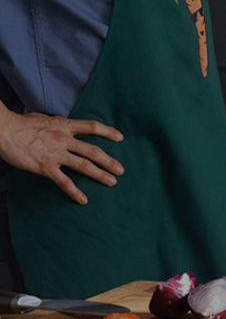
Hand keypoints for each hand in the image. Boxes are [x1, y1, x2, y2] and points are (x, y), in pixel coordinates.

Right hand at [0, 109, 123, 204]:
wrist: (5, 131)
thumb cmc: (22, 123)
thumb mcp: (46, 118)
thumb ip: (58, 124)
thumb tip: (63, 125)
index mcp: (65, 125)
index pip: (92, 127)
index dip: (108, 132)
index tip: (120, 138)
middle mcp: (64, 139)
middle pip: (93, 150)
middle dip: (109, 161)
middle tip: (121, 170)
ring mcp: (55, 154)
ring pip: (83, 165)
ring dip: (100, 174)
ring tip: (112, 181)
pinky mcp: (45, 167)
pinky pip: (63, 181)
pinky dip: (74, 191)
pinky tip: (83, 199)